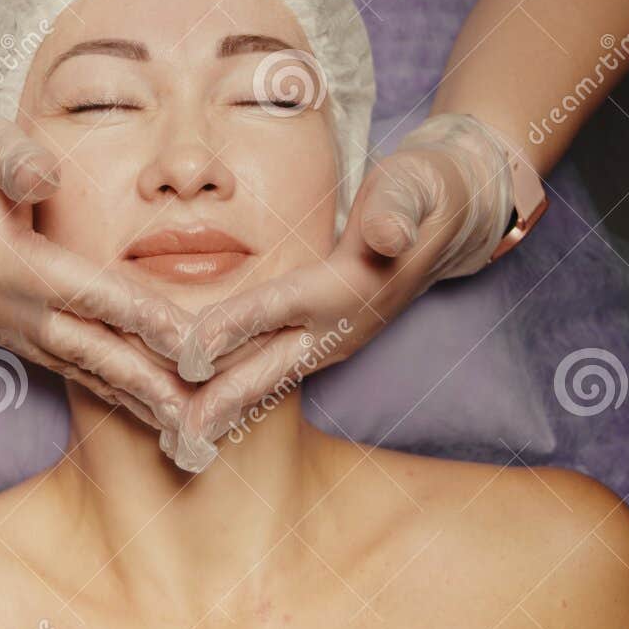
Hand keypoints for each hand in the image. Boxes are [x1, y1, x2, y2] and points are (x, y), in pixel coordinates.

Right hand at [0, 64, 198, 431]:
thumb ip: (17, 161)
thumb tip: (47, 176)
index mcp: (7, 263)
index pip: (91, 295)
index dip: (144, 319)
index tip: (191, 345)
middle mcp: (3, 305)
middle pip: (89, 350)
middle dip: (145, 384)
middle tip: (195, 416)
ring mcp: (0, 323)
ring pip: (77, 368)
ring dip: (128, 397)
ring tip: (176, 425)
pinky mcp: (1, 328)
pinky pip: (61, 364)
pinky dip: (102, 386)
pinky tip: (135, 402)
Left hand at [165, 113, 516, 470]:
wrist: (450, 218)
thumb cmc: (420, 194)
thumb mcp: (412, 188)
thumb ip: (398, 210)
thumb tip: (388, 236)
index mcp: (348, 287)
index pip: (279, 307)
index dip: (235, 327)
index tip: (193, 354)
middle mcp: (337, 327)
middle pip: (267, 367)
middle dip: (221, 403)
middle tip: (179, 439)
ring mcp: (329, 341)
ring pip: (264, 378)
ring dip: (222, 408)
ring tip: (178, 439)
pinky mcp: (319, 342)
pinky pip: (267, 371)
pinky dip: (233, 392)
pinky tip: (204, 412)